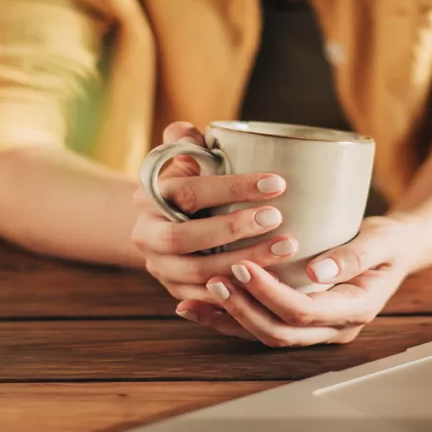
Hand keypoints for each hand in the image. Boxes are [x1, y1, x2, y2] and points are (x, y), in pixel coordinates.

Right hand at [131, 122, 299, 305]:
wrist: (162, 222)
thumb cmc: (187, 181)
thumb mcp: (182, 158)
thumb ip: (185, 141)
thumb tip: (187, 132)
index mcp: (148, 195)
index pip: (189, 192)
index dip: (232, 187)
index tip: (276, 183)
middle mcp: (146, 233)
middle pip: (185, 237)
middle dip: (233, 229)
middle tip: (277, 218)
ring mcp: (158, 265)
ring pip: (197, 272)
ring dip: (242, 262)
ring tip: (285, 249)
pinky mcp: (174, 289)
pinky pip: (203, 299)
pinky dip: (235, 292)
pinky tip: (269, 282)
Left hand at [174, 216, 418, 345]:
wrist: (394, 251)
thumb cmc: (388, 241)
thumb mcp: (381, 240)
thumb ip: (353, 256)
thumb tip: (316, 272)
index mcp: (355, 309)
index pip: (304, 312)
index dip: (270, 294)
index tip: (244, 265)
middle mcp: (333, 328)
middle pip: (280, 331)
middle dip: (243, 308)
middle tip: (215, 278)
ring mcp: (316, 329)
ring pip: (266, 335)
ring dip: (231, 318)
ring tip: (200, 294)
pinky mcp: (299, 322)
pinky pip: (261, 327)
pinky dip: (228, 320)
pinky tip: (200, 307)